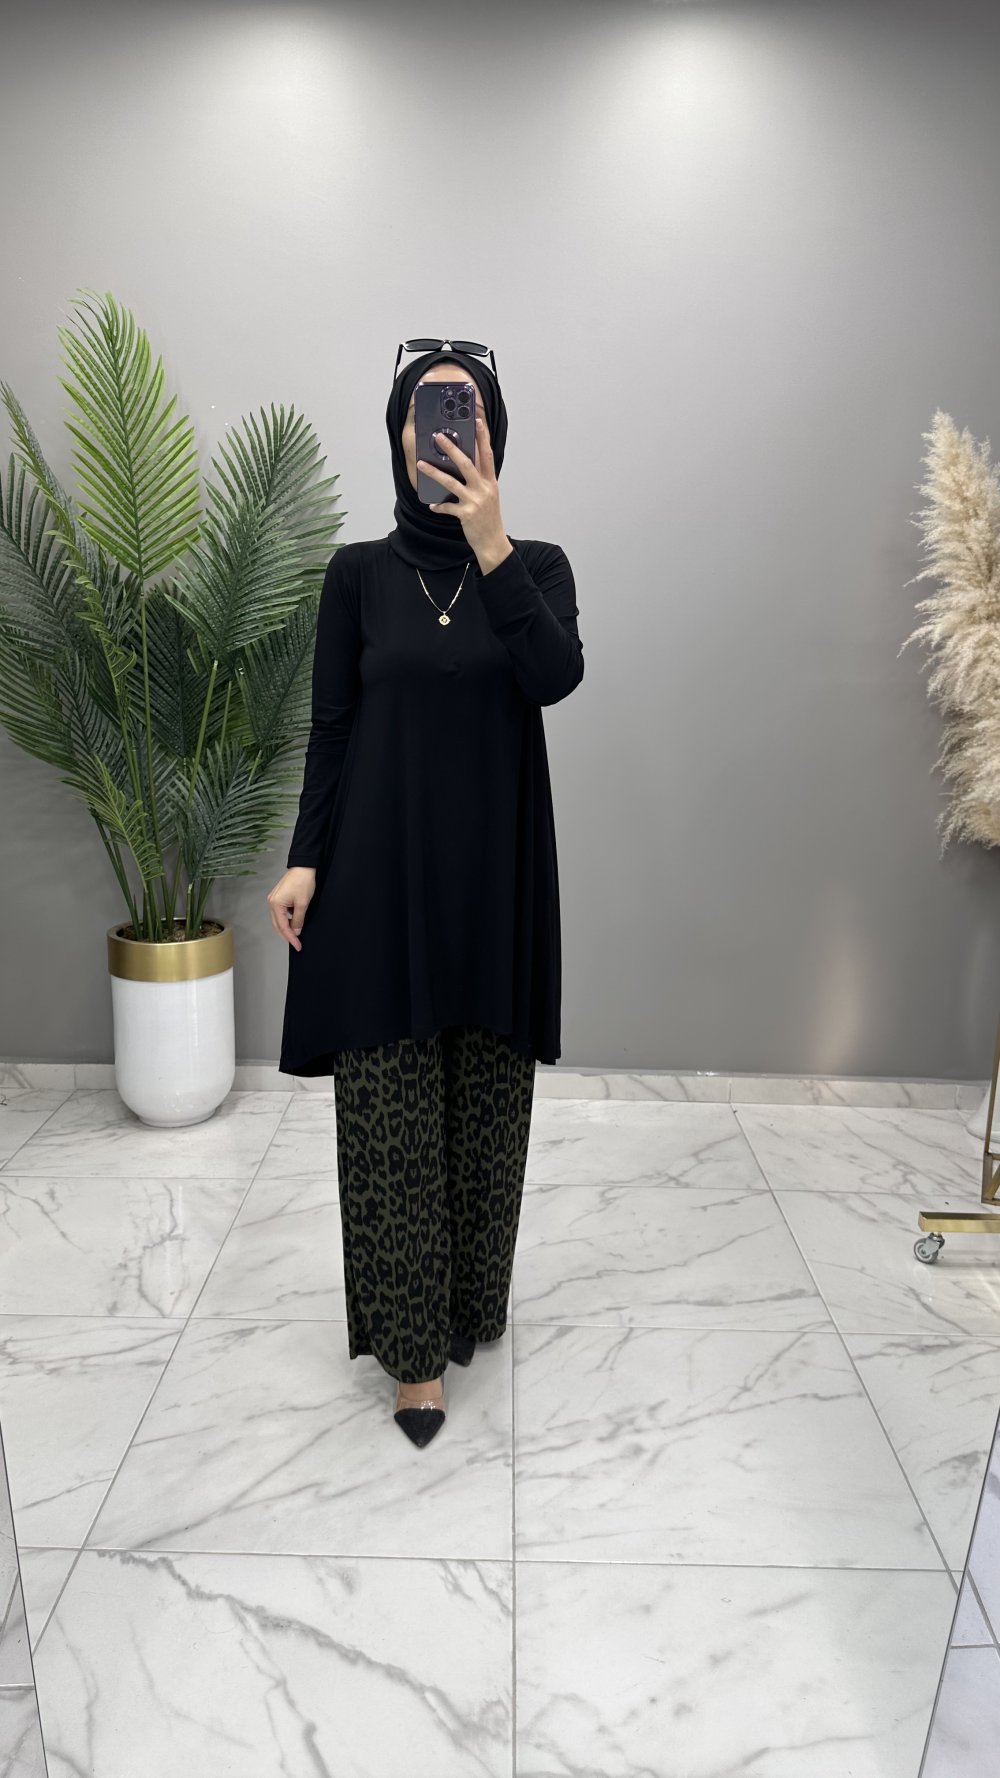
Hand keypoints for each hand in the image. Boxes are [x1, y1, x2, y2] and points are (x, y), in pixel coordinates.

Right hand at [267, 866, 315, 951]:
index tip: (298, 946)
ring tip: (296, 935)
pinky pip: (281, 912)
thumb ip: (298, 919)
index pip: (282, 926)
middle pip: (277, 924)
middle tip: (297, 944)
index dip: (291, 938)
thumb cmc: (303, 882)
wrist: (303, 866)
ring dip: (287, 928)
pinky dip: (287, 919)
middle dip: (287, 935)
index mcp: (275, 904)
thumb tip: (296, 931)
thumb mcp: (302, 903)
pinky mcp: (278, 897)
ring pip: (279, 919)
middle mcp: (271, 902)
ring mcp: (274, 899)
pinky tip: (294, 923)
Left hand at [417, 412, 506, 556]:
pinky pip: (447, 506)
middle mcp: (484, 488)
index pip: (487, 454)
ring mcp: (475, 501)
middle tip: (439, 437)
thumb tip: (464, 466)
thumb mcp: (489, 496)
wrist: (493, 542)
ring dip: (434, 472)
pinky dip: (439, 505)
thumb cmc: (489, 518)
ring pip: (451, 482)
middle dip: (452, 448)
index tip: (477, 422)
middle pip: (467, 463)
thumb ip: (480, 481)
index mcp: (490, 482)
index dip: (483, 437)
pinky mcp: (466, 514)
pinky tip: (432, 505)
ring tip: (422, 464)